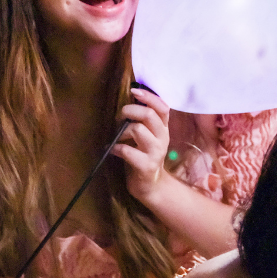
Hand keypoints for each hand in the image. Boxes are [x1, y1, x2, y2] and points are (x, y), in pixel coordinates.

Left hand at [116, 88, 173, 202]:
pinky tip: (112, 149)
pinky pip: (127, 150)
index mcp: (163, 128)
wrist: (150, 186)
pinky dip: (116, 147)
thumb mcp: (148, 136)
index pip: (163, 107)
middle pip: (149, 115)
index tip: (134, 91)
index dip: (149, 97)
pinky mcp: (146, 165)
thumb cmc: (144, 156)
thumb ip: (144, 120)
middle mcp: (163, 138)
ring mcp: (156, 152)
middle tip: (120, 116)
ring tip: (117, 136)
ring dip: (122, 130)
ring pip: (138, 130)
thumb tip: (130, 98)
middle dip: (131, 110)